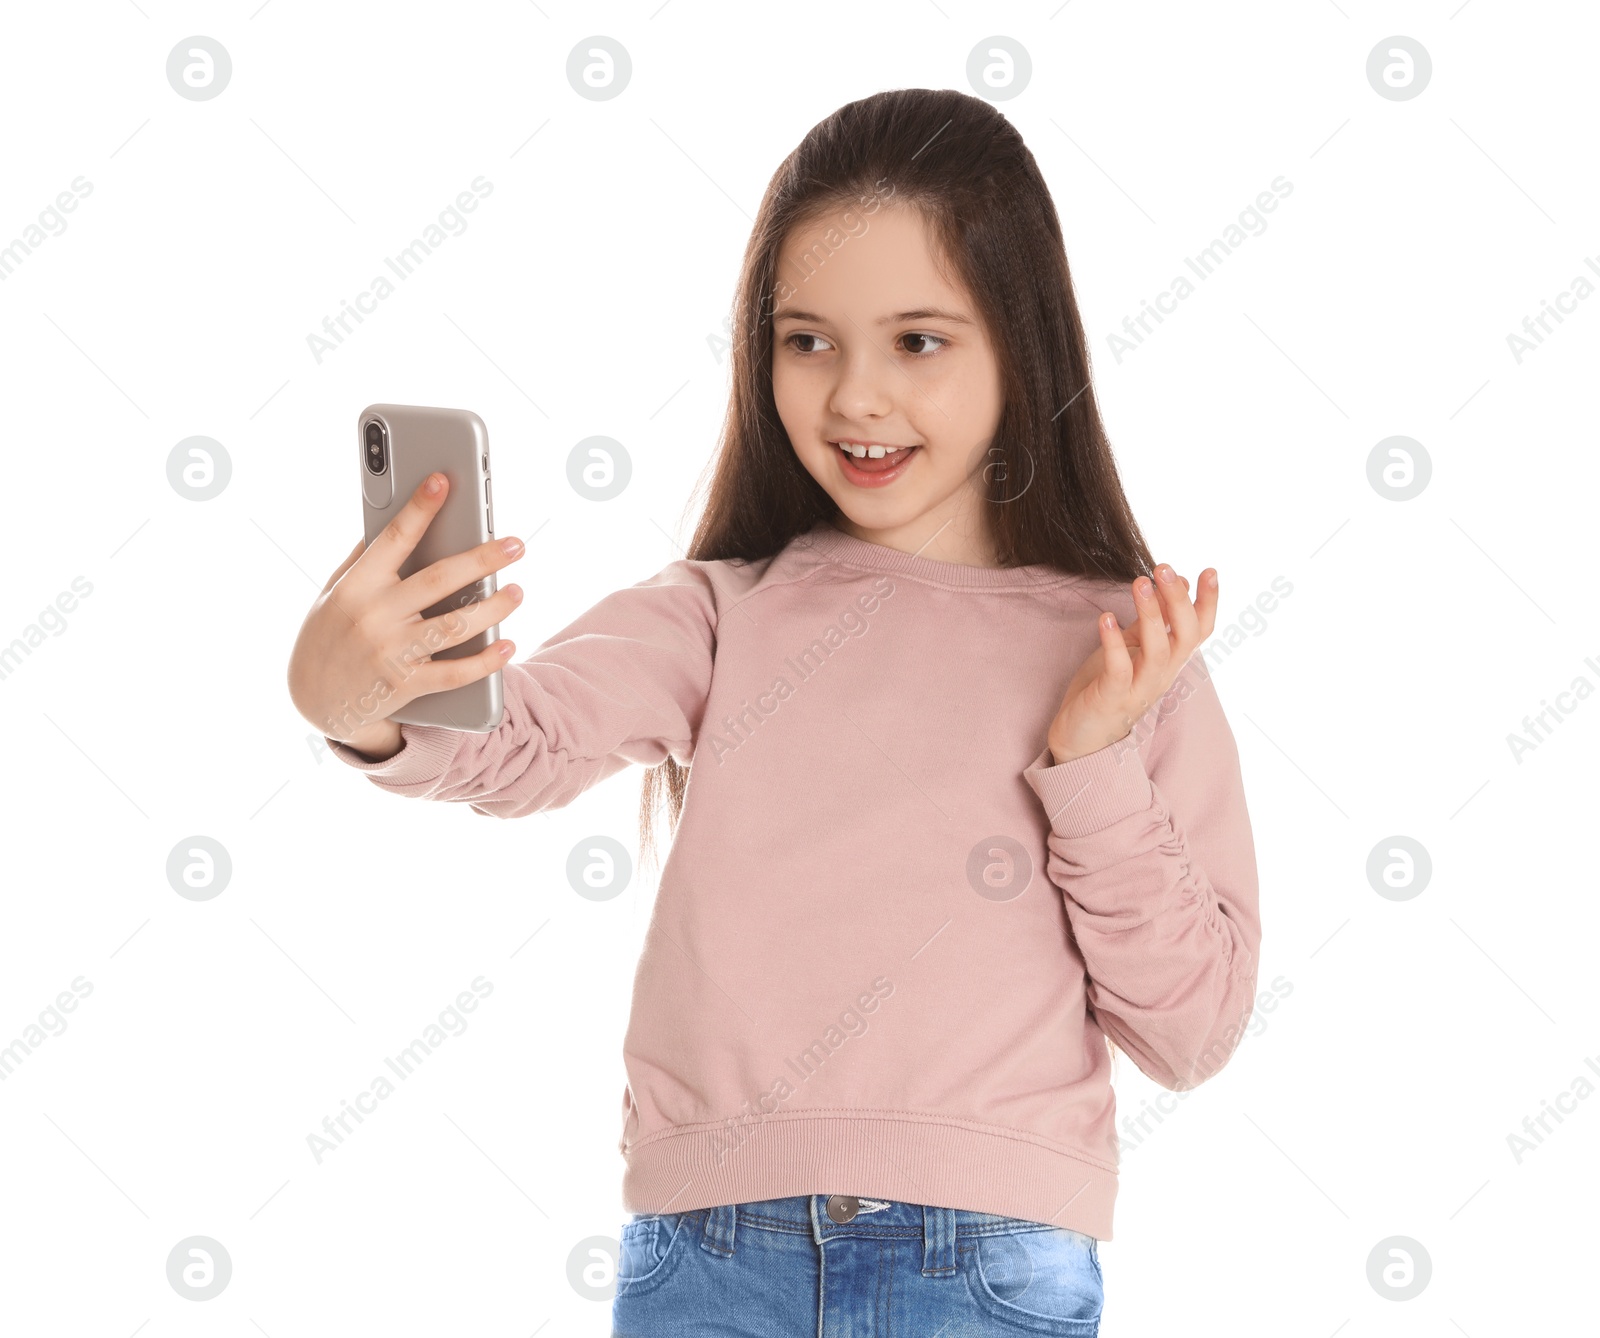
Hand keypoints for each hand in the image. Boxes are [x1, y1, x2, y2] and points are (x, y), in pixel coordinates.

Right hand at [287, 471, 525, 745]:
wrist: (315, 701)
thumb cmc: (329, 636)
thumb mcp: (334, 592)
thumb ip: (363, 559)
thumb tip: (392, 516)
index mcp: (357, 586)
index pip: (394, 538)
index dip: (420, 508)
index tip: (443, 481)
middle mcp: (374, 616)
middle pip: (440, 579)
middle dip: (483, 558)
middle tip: (515, 544)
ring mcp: (392, 652)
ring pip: (456, 625)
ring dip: (495, 607)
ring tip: (516, 591)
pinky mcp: (407, 685)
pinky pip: (456, 672)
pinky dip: (487, 660)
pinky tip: (508, 645)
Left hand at [1045, 564, 1218, 764]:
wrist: (1081, 737)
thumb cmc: (1108, 687)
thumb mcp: (1135, 646)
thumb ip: (1155, 619)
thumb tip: (1178, 583)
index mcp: (1171, 661)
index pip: (1200, 630)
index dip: (1208, 603)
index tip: (1209, 571)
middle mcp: (1162, 674)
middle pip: (1185, 636)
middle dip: (1178, 600)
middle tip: (1163, 567)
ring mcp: (1139, 688)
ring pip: (1158, 650)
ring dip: (1150, 614)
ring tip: (1139, 583)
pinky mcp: (1112, 698)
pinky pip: (1119, 670)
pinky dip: (1114, 643)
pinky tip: (1106, 618)